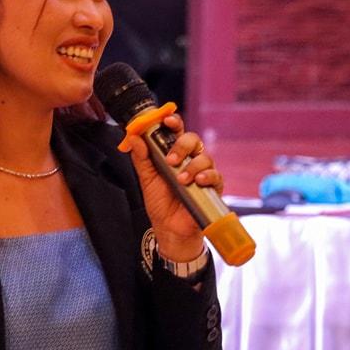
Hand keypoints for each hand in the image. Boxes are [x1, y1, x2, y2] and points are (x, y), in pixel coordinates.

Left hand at [123, 114, 224, 261]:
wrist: (169, 229)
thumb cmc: (160, 203)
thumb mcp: (146, 179)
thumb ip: (141, 158)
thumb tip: (133, 137)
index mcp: (173, 154)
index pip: (176, 131)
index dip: (173, 122)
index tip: (166, 120)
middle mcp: (189, 160)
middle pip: (193, 139)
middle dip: (182, 145)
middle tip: (170, 159)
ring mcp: (202, 173)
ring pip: (205, 156)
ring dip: (192, 165)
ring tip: (181, 180)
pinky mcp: (212, 187)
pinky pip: (216, 175)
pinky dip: (207, 176)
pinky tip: (197, 182)